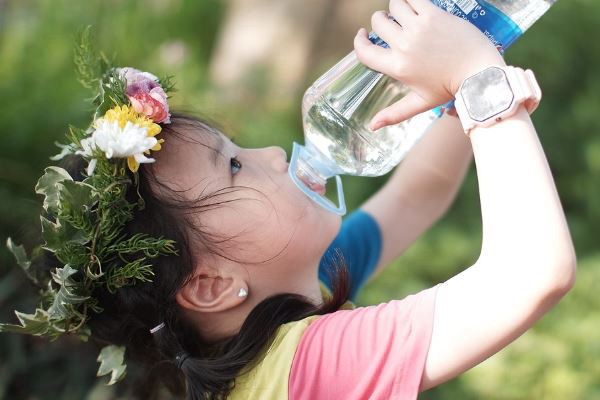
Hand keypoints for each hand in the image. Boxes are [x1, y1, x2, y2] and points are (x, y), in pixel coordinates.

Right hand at [354, 0, 505, 129]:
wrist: (478, 73)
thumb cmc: (449, 89)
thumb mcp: (420, 103)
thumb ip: (394, 114)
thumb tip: (372, 127)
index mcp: (398, 67)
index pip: (364, 51)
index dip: (358, 41)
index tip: (363, 35)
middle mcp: (404, 46)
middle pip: (378, 23)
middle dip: (380, 22)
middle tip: (391, 26)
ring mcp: (418, 28)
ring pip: (393, 6)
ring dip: (396, 9)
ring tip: (405, 15)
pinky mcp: (433, 14)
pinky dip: (410, 0)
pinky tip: (415, 6)